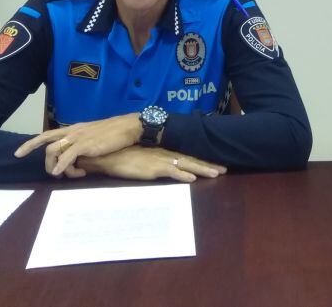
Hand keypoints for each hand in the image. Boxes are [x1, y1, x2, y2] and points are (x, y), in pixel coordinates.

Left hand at [14, 113, 142, 176]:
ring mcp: (78, 137)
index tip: (20, 151)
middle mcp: (73, 131)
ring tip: (59, 175)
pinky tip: (60, 173)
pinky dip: (61, 165)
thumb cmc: (114, 134)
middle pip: (45, 139)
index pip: (49, 134)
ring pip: (54, 149)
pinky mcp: (86, 145)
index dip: (32, 142)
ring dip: (52, 165)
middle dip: (29, 147)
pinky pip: (68, 155)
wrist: (128, 127)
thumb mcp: (94, 138)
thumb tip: (77, 160)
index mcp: (74, 129)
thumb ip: (83, 146)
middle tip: (19, 156)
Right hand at [78, 146, 225, 182]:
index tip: (214, 164)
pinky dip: (182, 175)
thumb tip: (162, 167)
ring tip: (216, 173)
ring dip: (201, 169)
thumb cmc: (122, 156)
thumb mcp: (142, 159)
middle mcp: (165, 155)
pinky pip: (171, 172)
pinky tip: (192, 178)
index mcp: (163, 153)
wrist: (108, 154)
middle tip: (224, 169)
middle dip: (208, 165)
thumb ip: (153, 162)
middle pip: (191, 160)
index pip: (186, 156)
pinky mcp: (152, 168)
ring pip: (186, 165)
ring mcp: (160, 161)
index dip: (200, 161)